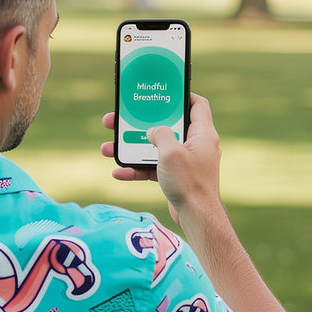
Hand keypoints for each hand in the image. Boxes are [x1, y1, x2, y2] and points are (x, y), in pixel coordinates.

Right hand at [100, 94, 222, 228]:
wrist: (196, 217)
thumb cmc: (189, 183)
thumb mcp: (170, 152)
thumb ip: (160, 134)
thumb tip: (153, 131)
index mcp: (202, 134)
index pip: (197, 104)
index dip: (181, 95)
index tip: (162, 93)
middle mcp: (196, 145)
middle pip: (167, 127)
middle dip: (141, 124)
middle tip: (121, 120)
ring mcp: (186, 162)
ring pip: (155, 148)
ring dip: (132, 148)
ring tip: (109, 148)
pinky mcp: (177, 177)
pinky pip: (154, 167)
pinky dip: (137, 168)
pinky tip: (118, 172)